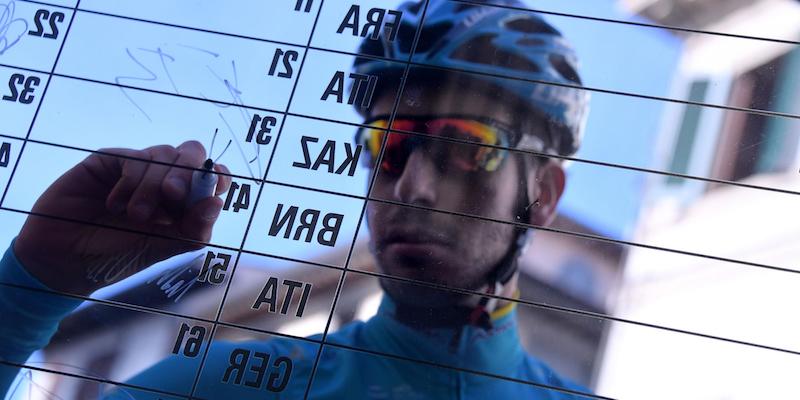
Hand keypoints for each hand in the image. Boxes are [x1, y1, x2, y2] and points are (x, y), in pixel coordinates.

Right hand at [13, 141, 231, 294]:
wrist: (65, 259)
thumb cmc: (117, 256)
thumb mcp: (161, 249)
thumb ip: (192, 229)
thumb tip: (217, 202)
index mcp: (185, 201)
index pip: (213, 175)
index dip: (217, 175)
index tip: (213, 186)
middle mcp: (165, 180)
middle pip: (192, 153)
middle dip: (187, 172)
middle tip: (173, 194)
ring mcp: (138, 168)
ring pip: (164, 155)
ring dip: (153, 185)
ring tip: (135, 214)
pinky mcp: (111, 161)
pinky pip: (134, 158)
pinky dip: (131, 181)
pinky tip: (115, 205)